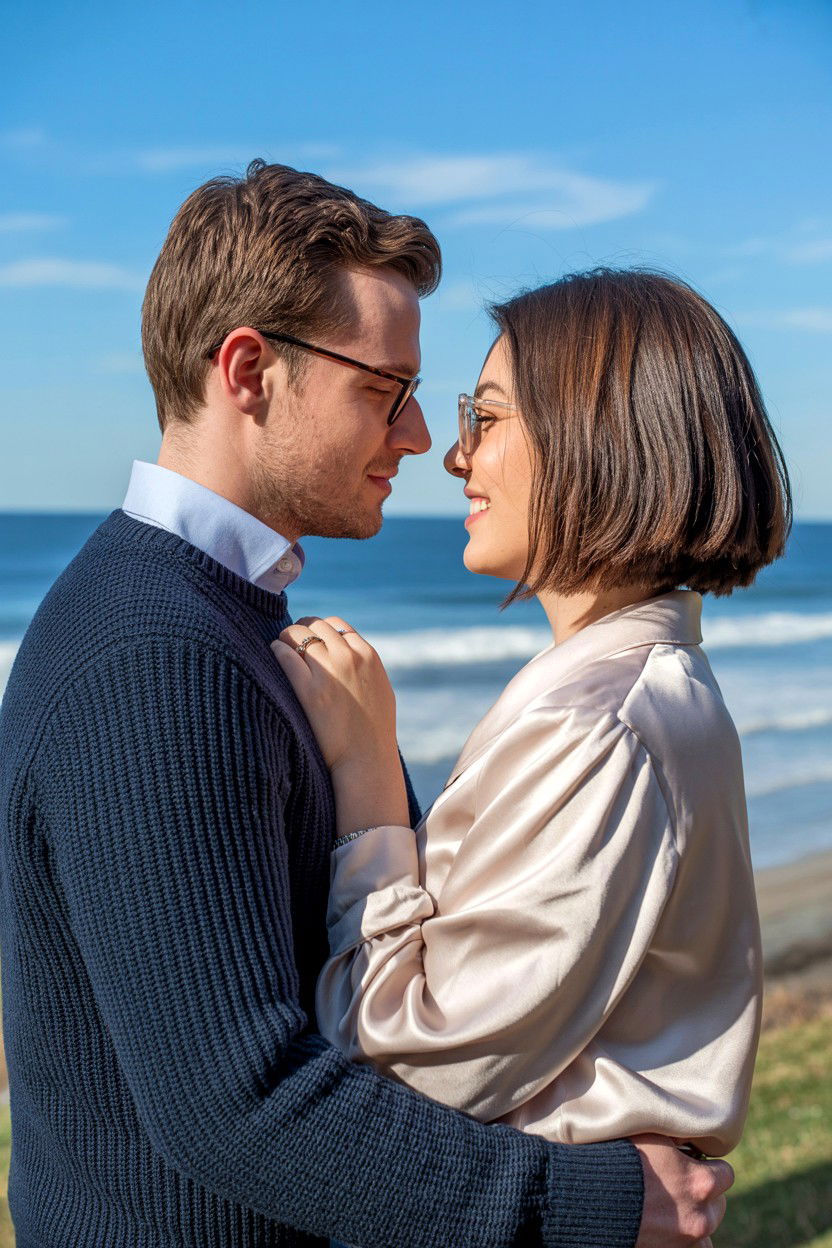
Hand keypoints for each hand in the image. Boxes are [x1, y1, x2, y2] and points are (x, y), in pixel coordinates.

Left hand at [271, 616, 408, 833]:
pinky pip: (284, 655)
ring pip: (297, 634)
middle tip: (291, 642)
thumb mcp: (380, 687)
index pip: (336, 624)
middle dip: (301, 631)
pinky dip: (277, 651)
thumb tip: (351, 651)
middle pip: (315, 624)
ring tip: (280, 648)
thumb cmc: (374, 729)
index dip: (320, 630)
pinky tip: (274, 656)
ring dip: (286, 639)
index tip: (310, 640)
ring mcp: (328, 672)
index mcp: (367, 655)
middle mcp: (348, 658)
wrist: (366, 759)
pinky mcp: (309, 691)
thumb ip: (366, 666)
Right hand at [633, 1134, 733, 1247]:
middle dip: (704, 1193)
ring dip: (697, 1217)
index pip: (726, 1174)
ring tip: (676, 1205)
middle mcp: (701, 1216)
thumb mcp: (655, 1134)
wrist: (594, 1193)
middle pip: (718, 1204)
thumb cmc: (622, 1158)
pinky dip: (684, 1238)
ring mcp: (685, 1239)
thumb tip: (689, 1133)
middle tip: (682, 1182)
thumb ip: (680, 1138)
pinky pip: (691, 1247)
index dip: (710, 1165)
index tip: (696, 1161)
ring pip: (706, 1228)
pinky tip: (670, 1224)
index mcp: (702, 1182)